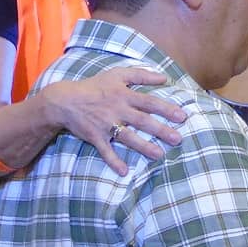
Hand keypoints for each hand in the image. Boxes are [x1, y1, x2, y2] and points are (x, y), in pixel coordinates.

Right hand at [42, 66, 187, 175]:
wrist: (65, 100)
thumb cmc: (94, 86)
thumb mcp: (117, 74)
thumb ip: (140, 74)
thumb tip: (164, 77)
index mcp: (124, 95)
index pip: (149, 102)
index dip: (166, 109)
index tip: (182, 116)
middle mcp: (118, 110)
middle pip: (143, 121)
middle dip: (161, 130)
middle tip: (178, 139)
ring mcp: (106, 125)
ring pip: (127, 137)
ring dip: (143, 147)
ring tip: (159, 155)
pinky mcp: (95, 137)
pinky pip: (106, 151)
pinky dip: (114, 161)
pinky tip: (124, 172)